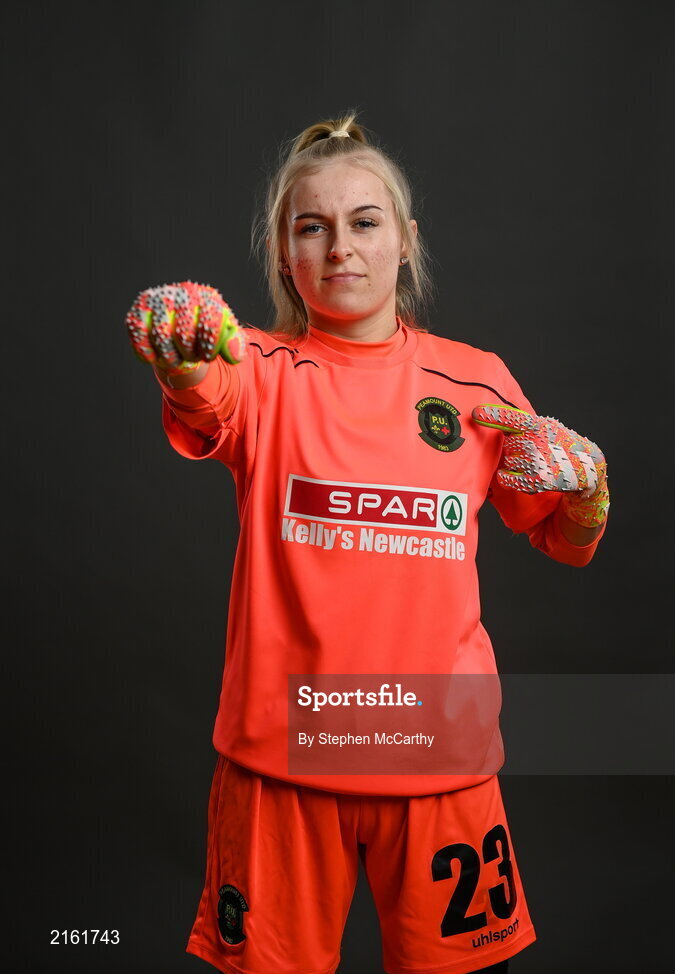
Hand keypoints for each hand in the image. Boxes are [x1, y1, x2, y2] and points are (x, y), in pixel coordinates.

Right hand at [125, 281, 247, 373]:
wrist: (179, 321)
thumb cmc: (204, 330)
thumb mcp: (224, 335)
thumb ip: (234, 344)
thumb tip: (233, 356)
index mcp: (208, 297)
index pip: (211, 323)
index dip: (209, 347)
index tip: (207, 355)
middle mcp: (183, 293)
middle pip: (184, 335)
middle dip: (189, 354)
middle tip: (191, 355)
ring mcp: (159, 299)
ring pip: (162, 338)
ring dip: (170, 357)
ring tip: (176, 356)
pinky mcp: (139, 309)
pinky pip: (139, 336)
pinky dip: (148, 353)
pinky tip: (156, 355)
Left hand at [472, 404, 608, 527]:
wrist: (585, 467)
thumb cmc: (558, 443)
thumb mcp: (544, 425)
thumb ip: (518, 420)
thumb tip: (483, 413)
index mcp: (538, 425)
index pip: (512, 418)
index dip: (493, 415)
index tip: (476, 413)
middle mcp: (536, 442)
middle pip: (506, 443)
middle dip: (513, 447)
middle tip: (529, 449)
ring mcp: (536, 462)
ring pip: (506, 460)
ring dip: (513, 462)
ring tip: (532, 462)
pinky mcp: (535, 480)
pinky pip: (505, 478)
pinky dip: (506, 477)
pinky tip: (517, 474)